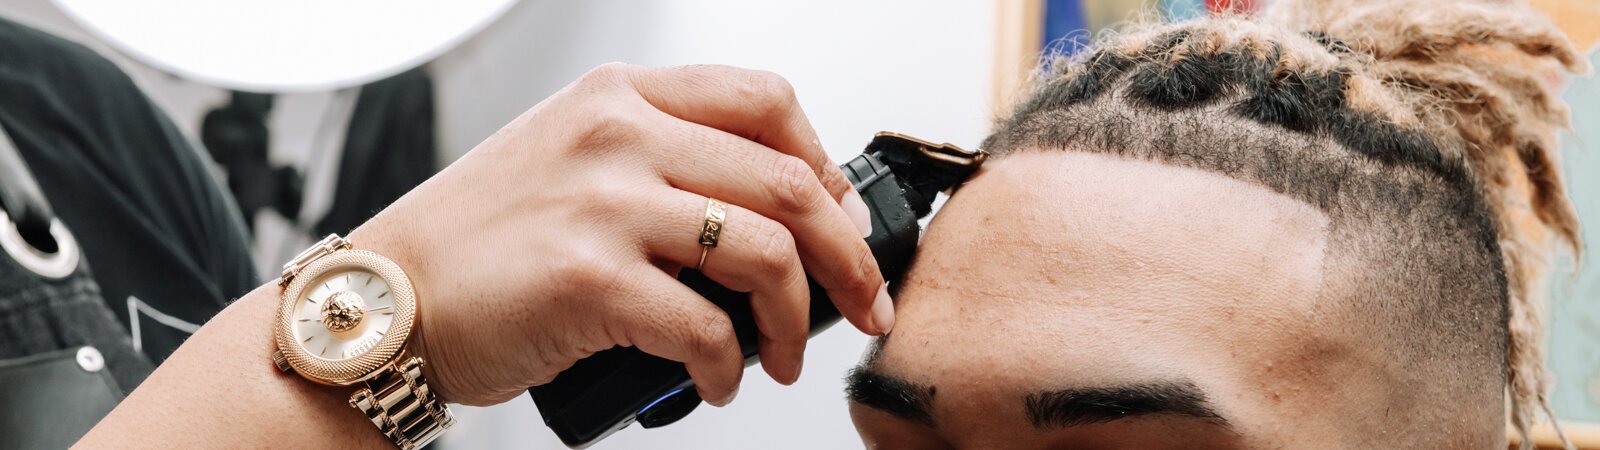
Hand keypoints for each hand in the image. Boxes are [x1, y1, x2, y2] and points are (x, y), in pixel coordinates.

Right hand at [348, 63, 892, 406]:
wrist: (384, 301)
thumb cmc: (478, 244)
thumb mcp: (571, 162)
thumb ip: (661, 165)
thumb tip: (774, 217)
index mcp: (620, 97)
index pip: (766, 102)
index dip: (825, 167)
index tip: (841, 220)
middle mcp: (618, 133)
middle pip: (791, 182)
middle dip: (847, 256)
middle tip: (858, 302)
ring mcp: (603, 202)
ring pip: (766, 251)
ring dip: (792, 321)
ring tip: (779, 357)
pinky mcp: (587, 277)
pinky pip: (705, 326)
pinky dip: (729, 366)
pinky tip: (717, 381)